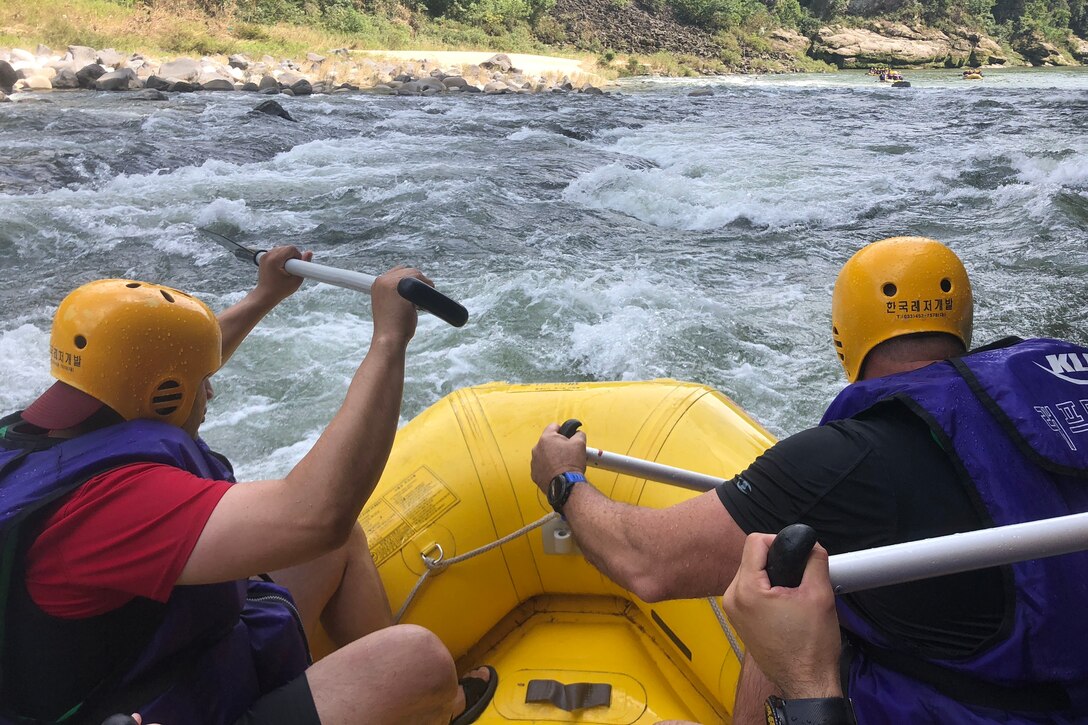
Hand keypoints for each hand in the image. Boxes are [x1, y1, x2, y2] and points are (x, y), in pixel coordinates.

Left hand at [255, 245, 312, 304]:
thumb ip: (304, 265)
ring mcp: (264, 256)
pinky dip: (281, 257)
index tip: (297, 266)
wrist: (265, 295)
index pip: (291, 248)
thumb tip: (309, 252)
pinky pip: (276, 252)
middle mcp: (268, 255)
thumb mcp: (296, 280)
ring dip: (287, 256)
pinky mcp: (263, 257)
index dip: (298, 256)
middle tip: (292, 269)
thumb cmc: (281, 290)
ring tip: (287, 269)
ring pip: (281, 249)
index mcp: (275, 260)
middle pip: (286, 247)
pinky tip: (281, 268)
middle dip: (292, 256)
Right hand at [370, 266, 427, 346]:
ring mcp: (392, 283)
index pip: (398, 271)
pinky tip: (427, 298)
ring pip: (416, 274)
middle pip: (408, 270)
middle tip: (423, 294)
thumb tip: (411, 289)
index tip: (416, 289)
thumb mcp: (388, 305)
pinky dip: (427, 287)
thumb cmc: (391, 327)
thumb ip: (395, 294)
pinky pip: (421, 281)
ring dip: (424, 283)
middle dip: (419, 280)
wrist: (389, 339)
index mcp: (377, 284)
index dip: (409, 278)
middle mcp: (382, 280)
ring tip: (425, 298)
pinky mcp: (403, 289)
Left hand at [530, 423, 587, 493]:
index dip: (563, 430)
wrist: (566, 485)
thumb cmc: (571, 464)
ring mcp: (534, 462)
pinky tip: (557, 472)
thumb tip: (577, 434)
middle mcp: (537, 449)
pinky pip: (541, 467)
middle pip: (548, 442)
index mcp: (546, 438)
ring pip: (544, 455)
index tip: (567, 436)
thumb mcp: (580, 444)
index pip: (554, 426)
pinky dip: (548, 468)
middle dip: (557, 445)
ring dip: (551, 457)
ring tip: (562, 464)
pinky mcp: (534, 474)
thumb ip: (578, 434)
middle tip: (567, 452)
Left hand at [722, 533, 841, 699]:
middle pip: (751, 558)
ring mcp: (733, 611)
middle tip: (798, 577)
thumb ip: (814, 560)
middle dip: (776, 561)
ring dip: (771, 576)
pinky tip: (785, 604)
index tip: (795, 554)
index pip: (755, 542)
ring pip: (750, 573)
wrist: (806, 682)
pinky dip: (766, 590)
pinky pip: (749, 591)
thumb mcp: (820, 595)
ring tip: (793, 593)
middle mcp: (732, 598)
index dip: (778, 541)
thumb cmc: (811, 647)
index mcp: (746, 590)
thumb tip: (811, 544)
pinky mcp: (738, 620)